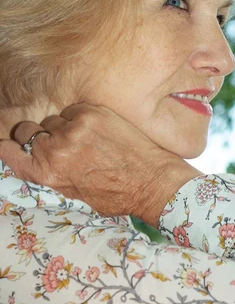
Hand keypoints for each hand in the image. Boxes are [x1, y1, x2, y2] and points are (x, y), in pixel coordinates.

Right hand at [0, 103, 201, 226]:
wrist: (151, 180)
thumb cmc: (116, 194)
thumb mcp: (73, 194)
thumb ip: (50, 174)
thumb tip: (37, 160)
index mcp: (46, 173)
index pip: (8, 151)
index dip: (11, 146)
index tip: (15, 144)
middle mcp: (55, 149)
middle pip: (27, 130)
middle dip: (38, 135)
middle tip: (58, 142)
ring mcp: (74, 128)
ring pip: (53, 118)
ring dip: (63, 126)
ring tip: (85, 139)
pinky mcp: (92, 112)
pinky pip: (73, 109)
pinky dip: (81, 116)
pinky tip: (97, 129)